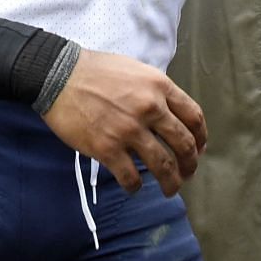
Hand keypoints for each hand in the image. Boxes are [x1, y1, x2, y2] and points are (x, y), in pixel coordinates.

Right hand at [40, 48, 206, 195]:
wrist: (58, 75)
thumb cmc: (95, 70)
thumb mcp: (135, 70)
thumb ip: (155, 91)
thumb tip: (170, 114)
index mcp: (159, 86)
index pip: (194, 116)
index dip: (201, 137)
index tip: (199, 149)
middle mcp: (150, 109)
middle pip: (184, 145)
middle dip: (190, 164)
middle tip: (187, 173)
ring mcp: (129, 130)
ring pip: (163, 166)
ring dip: (170, 182)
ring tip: (169, 189)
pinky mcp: (107, 149)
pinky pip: (130, 177)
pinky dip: (135, 186)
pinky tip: (133, 187)